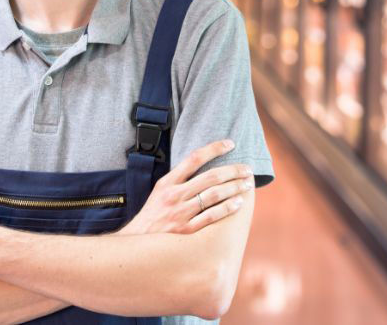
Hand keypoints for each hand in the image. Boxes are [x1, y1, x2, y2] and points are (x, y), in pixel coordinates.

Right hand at [118, 140, 252, 235]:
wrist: (139, 242)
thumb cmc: (153, 214)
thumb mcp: (160, 191)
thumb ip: (178, 179)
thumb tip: (203, 166)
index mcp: (167, 182)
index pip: (194, 158)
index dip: (214, 149)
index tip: (230, 144)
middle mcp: (174, 195)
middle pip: (210, 177)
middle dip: (232, 171)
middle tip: (247, 169)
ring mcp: (181, 213)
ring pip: (214, 196)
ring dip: (234, 188)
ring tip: (247, 184)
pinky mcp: (187, 230)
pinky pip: (212, 216)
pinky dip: (227, 208)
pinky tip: (238, 203)